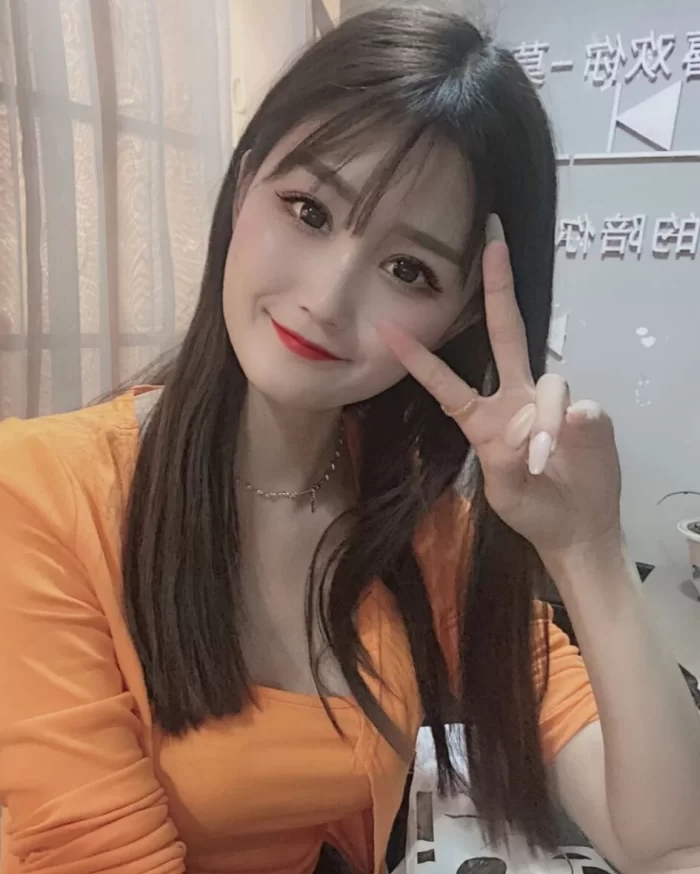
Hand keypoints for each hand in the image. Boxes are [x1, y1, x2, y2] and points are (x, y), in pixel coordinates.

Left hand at [377, 217, 621, 558]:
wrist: (574, 530)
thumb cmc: (530, 506)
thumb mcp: (504, 491)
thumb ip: (510, 461)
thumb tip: (545, 421)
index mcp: (482, 418)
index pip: (447, 381)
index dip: (420, 357)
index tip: (387, 327)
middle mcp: (516, 399)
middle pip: (508, 333)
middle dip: (501, 286)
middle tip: (493, 240)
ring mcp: (553, 404)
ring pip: (550, 385)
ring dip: (543, 424)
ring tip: (537, 461)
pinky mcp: (589, 416)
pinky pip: (580, 407)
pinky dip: (567, 428)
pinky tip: (564, 448)